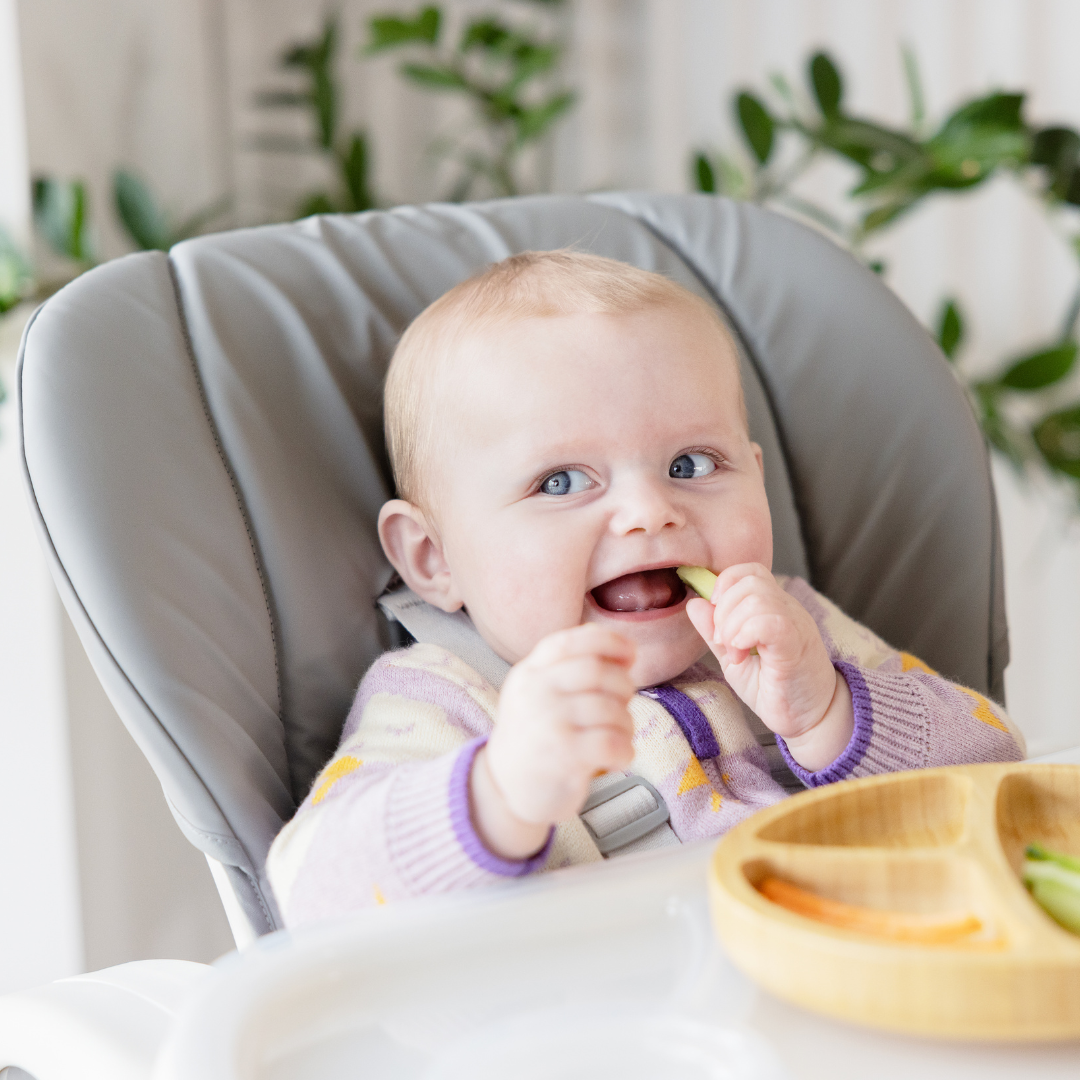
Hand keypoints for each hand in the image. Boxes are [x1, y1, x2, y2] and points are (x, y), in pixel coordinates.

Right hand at [471, 624, 636, 859]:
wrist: (504, 788)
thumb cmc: (534, 737)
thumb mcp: (538, 693)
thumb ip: (572, 669)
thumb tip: (625, 655)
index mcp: (530, 672)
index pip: (572, 641)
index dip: (608, 641)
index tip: (630, 654)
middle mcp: (536, 692)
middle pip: (598, 670)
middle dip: (623, 685)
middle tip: (623, 703)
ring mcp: (549, 722)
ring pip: (611, 708)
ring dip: (626, 724)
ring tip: (618, 735)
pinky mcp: (564, 755)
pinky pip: (613, 742)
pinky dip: (625, 751)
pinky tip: (617, 758)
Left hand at [685, 563, 852, 770]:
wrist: (810, 718)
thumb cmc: (773, 688)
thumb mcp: (734, 657)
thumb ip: (714, 631)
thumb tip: (694, 603)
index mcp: (773, 608)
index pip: (749, 571)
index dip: (724, 585)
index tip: (715, 618)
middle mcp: (787, 609)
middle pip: (749, 580)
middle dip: (723, 609)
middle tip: (724, 643)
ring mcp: (795, 625)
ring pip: (756, 598)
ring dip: (732, 626)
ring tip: (735, 653)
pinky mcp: (796, 646)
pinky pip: (770, 621)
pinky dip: (745, 634)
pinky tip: (741, 654)